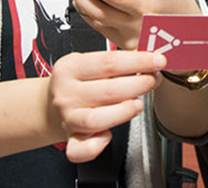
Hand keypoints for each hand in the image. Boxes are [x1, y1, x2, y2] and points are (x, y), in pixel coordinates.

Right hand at [47, 50, 164, 162]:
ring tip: (138, 104)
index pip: (108, 62)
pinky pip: (80, 150)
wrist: (49, 105)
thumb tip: (149, 59)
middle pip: (108, 91)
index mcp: (70, 68)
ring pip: (96, 120)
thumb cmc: (77, 82)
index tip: (158, 60)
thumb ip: (114, 62)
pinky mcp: (71, 139)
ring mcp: (68, 118)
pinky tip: (108, 136)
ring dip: (124, 112)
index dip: (138, 61)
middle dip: (139, 85)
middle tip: (153, 81)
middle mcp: (67, 93)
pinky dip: (96, 146)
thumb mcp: (87, 62)